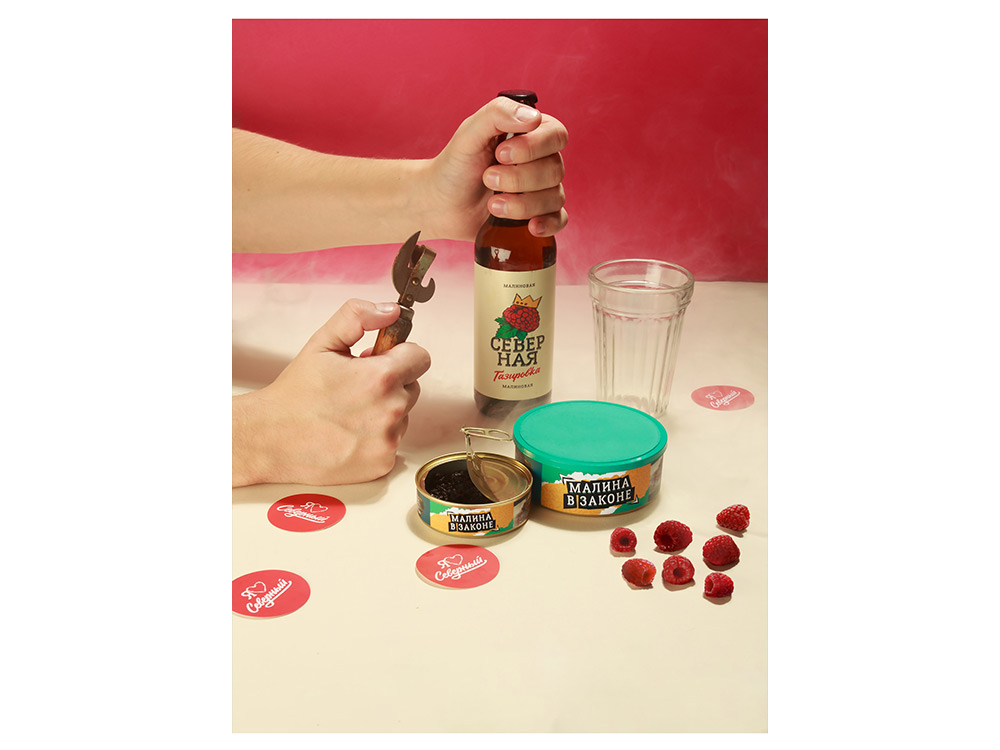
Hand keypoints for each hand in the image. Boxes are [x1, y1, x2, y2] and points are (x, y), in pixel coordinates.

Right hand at [233, 299, 431, 486]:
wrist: (271, 438)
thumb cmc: (295, 394)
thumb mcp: (322, 343)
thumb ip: (358, 317)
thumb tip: (390, 311)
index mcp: (380, 378)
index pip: (420, 358)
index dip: (400, 354)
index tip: (382, 359)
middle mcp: (390, 411)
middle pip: (412, 387)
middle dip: (391, 383)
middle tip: (356, 386)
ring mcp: (388, 441)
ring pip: (402, 415)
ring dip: (384, 411)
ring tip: (349, 411)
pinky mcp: (382, 463)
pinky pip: (393, 441)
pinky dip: (377, 437)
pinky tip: (350, 433)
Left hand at [425, 96, 568, 240]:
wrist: (442, 203)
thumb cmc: (456, 165)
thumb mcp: (469, 133)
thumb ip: (497, 114)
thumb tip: (533, 117)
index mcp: (531, 133)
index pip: (556, 135)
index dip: (533, 147)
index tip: (500, 154)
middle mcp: (542, 160)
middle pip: (554, 169)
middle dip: (518, 178)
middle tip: (488, 179)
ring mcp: (542, 189)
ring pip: (554, 196)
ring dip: (522, 204)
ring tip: (492, 204)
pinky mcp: (538, 214)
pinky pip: (559, 219)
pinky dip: (548, 224)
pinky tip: (531, 226)